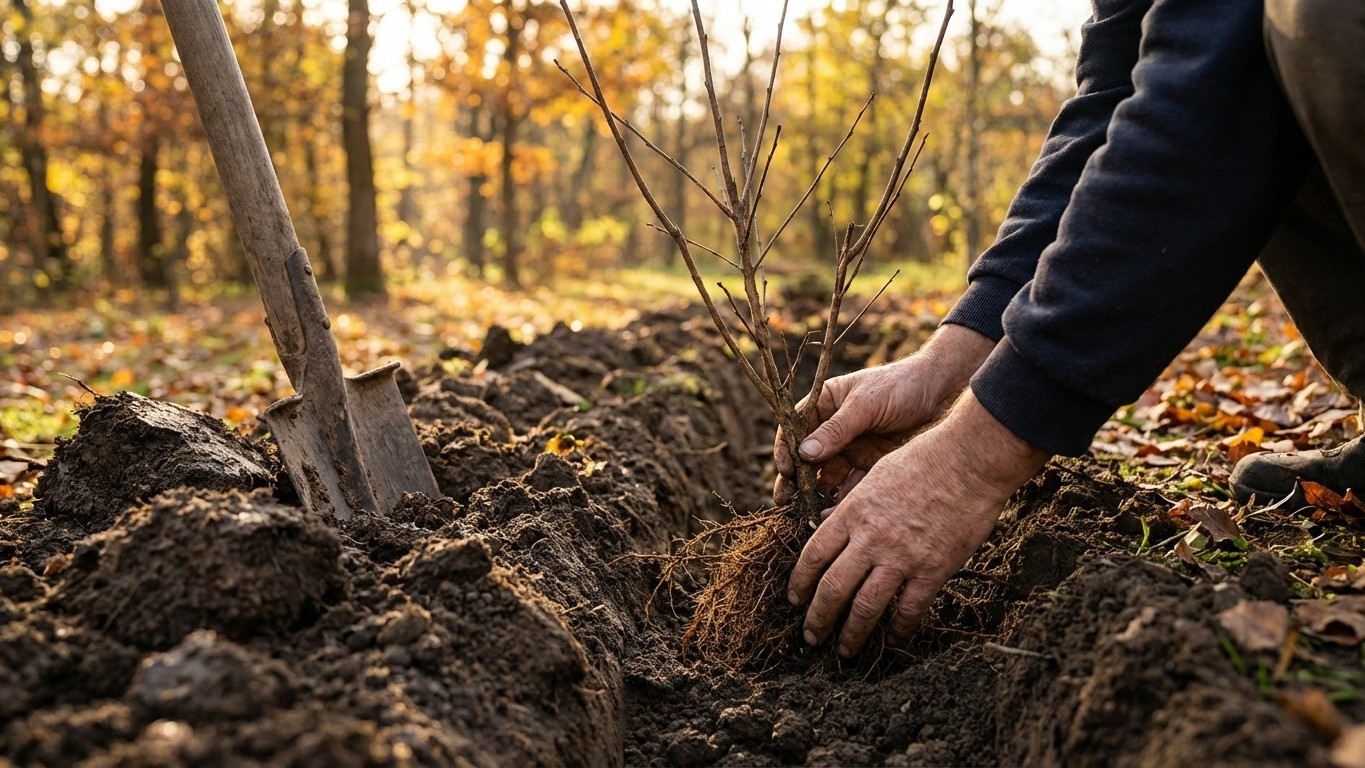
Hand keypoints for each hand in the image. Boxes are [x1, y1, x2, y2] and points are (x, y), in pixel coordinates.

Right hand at [774, 324, 995, 503]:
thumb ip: (838, 429)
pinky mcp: (869, 467)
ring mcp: (851, 449)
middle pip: (806, 457)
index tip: (786, 470)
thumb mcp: (867, 403)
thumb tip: (804, 453)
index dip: (786, 449)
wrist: (945, 395)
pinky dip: (842, 501)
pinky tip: (835, 515)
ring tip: (807, 511)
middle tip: (785, 500)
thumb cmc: (902, 386)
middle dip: (794, 479)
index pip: (794, 428)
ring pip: (825, 475)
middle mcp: (833, 429)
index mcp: (825, 404)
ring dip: (815, 493)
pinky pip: (850, 486)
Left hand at [786, 392, 1049, 656]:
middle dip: (818, 618)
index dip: (800, 582)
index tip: (795, 599)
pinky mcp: (933, 569)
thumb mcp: (874, 476)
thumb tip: (836, 531)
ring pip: (866, 606)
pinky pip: (910, 609)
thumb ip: (855, 508)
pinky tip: (893, 638)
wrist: (969, 459)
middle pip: (833, 588)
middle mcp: (871, 538)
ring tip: (844, 650)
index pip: (813, 555)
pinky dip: (899, 629)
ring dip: (851, 634)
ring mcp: (902, 556)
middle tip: (810, 637)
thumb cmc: (923, 459)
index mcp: (852, 512)